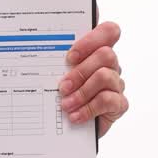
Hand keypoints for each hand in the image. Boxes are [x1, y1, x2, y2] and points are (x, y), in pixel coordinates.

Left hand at [58, 14, 127, 139]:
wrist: (68, 126)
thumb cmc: (62, 94)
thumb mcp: (56, 74)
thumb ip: (56, 62)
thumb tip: (39, 54)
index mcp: (95, 51)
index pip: (108, 31)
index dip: (92, 39)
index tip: (70, 56)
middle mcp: (109, 65)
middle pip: (106, 54)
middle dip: (80, 71)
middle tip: (63, 86)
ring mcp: (116, 83)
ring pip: (105, 76)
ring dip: (82, 92)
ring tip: (66, 104)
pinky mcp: (119, 103)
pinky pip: (108, 100)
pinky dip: (88, 108)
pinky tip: (75, 115)